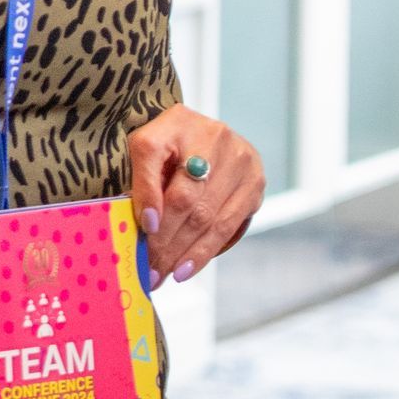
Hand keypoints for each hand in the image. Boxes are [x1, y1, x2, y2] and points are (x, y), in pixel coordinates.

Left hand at [127, 105, 263, 287]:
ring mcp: (241, 160)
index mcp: (179, 124)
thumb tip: (149, 223)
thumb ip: (143, 181)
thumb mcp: (144, 150)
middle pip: (189, 201)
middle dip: (166, 242)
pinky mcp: (255, 182)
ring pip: (210, 218)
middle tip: (148, 270)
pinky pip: (229, 225)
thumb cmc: (166, 145)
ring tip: (163, 275)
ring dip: (185, 254)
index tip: (143, 233)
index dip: (151, 201)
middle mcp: (216, 138)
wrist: (198, 130)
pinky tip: (186, 268)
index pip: (161, 164)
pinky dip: (205, 251)